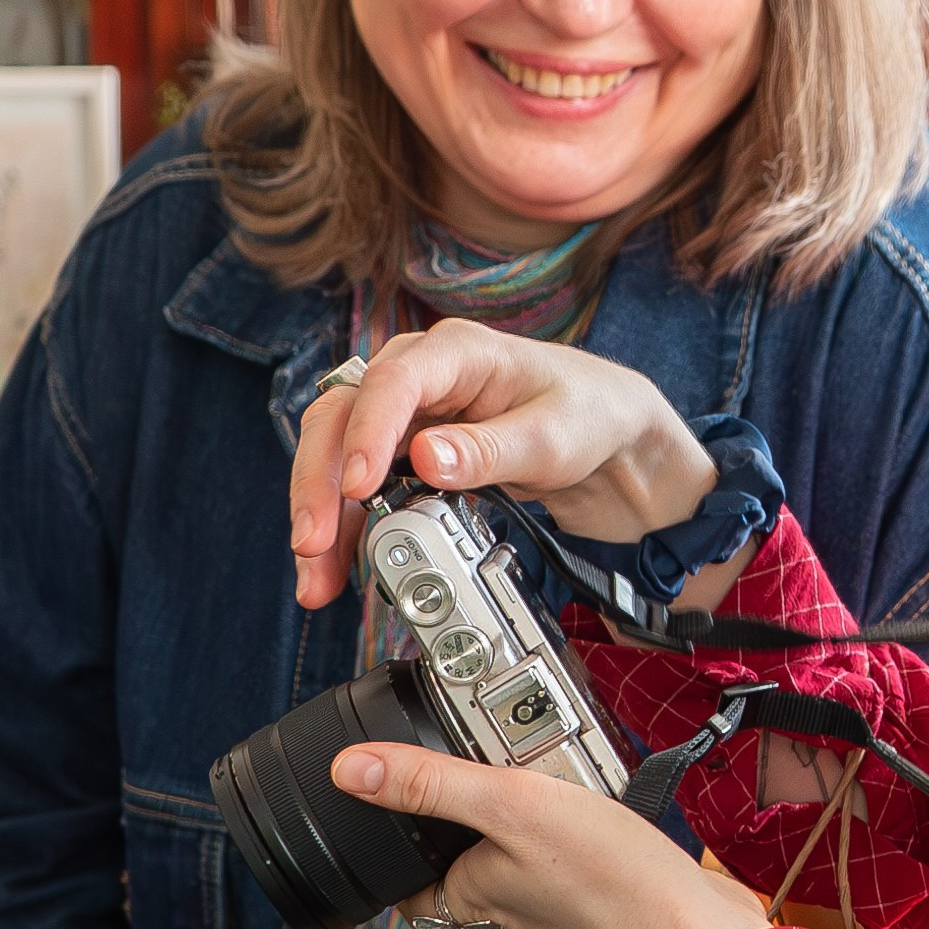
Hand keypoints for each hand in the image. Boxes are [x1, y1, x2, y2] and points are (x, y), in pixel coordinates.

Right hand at [290, 321, 714, 609]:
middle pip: (341, 417)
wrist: (615, 442)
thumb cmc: (591, 417)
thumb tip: (425, 457)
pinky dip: (347, 529)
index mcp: (457, 352)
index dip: (367, 434)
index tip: (359, 488)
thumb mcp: (552, 437)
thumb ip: (490, 449)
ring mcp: (409, 417)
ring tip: (316, 576)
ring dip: (321, 515)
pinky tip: (338, 568)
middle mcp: (420, 377)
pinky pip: (360, 488)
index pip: (392, 382)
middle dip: (321, 483)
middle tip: (313, 542)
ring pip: (338, 455)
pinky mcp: (408, 456)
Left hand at [331, 732, 764, 928]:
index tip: (400, 809)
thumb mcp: (510, 805)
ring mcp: (558, 922)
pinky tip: (602, 823)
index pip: (409, 885)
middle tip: (483, 779)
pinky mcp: (603, 916)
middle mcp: (509, 917)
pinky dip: (578, 852)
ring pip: (521, 876)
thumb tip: (349, 770)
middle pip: (466, 873)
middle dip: (470, 831)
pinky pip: (573, 880)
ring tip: (546, 788)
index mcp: (472, 896)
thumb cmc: (610, 877)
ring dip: (526, 838)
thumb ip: (432, 784)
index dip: (399, 847)